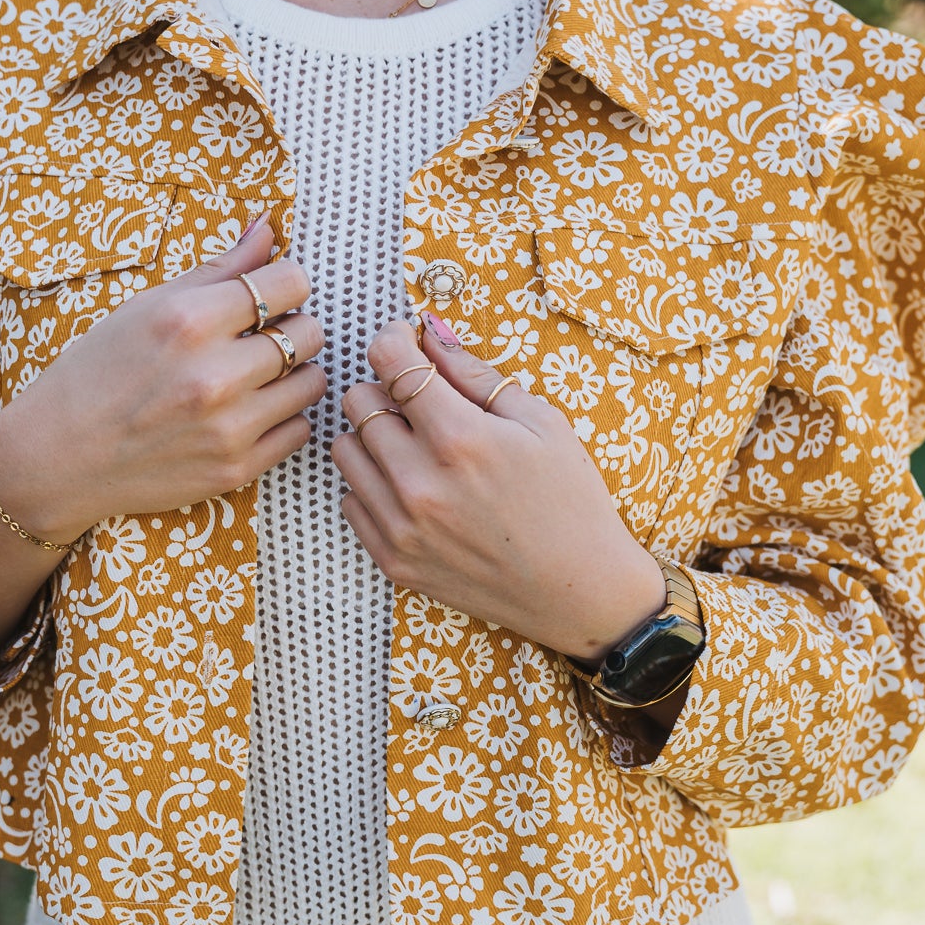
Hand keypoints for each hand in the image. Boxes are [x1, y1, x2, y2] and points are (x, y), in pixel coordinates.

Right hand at [0, 217, 325, 542]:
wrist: (60, 457)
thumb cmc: (98, 372)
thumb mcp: (147, 307)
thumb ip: (218, 269)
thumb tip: (268, 227)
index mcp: (189, 321)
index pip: (290, 283)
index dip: (286, 284)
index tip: (270, 295)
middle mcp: (214, 374)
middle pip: (309, 333)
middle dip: (293, 328)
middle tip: (262, 337)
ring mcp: (228, 427)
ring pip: (312, 383)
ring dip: (294, 374)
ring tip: (259, 375)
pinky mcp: (235, 469)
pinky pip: (299, 430)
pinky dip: (283, 418)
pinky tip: (250, 412)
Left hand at [330, 312, 665, 662]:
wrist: (579, 591)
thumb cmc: (570, 499)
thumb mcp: (540, 422)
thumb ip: (475, 374)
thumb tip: (428, 333)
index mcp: (460, 438)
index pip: (388, 361)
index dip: (393, 340)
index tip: (404, 342)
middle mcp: (420, 482)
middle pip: (358, 401)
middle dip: (385, 388)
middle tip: (419, 401)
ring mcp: (402, 526)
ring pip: (345, 450)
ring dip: (373, 436)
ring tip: (415, 446)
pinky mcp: (394, 561)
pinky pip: (350, 500)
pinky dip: (373, 484)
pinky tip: (412, 486)